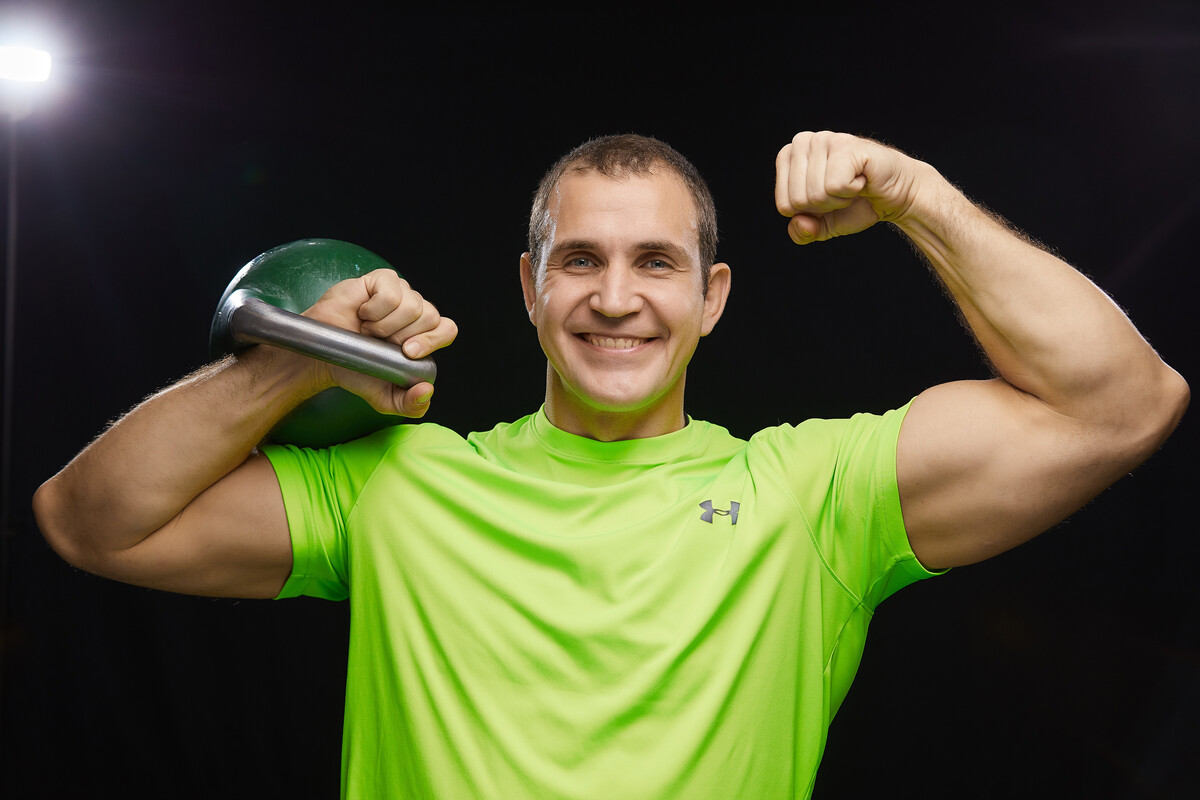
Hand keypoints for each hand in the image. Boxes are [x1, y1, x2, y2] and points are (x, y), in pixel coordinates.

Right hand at [303, 269, 457, 416]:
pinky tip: (363, 314)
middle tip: (379, 342)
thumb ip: (411, 405)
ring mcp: (401, 292)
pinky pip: (391, 292)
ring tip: (368, 330)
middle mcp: (416, 312)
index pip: (447, 329)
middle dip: (402, 335)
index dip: (432, 339)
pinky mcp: (383, 280)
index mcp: (422, 336)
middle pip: (430, 316)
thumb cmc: (356, 371)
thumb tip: (427, 391)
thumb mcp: (385, 399)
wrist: (323, 356)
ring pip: (411, 305)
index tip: (407, 352)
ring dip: (384, 324)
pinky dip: (374, 309)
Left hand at [775, 131, 922, 243]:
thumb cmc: (857, 204)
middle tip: (844, 191)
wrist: (896, 195)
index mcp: (788, 156)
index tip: (828, 198)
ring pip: (815, 194)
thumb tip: (800, 224)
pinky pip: (834, 186)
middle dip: (825, 207)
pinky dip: (851, 191)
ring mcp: (824, 139)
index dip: (810, 213)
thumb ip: (802, 232)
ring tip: (853, 184)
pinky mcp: (845, 145)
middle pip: (797, 201)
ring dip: (839, 199)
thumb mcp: (822, 225)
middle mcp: (802, 142)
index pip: (784, 205)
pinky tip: (862, 179)